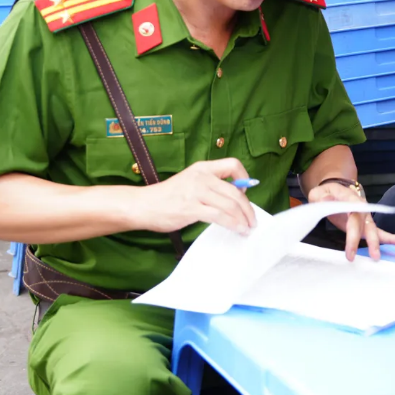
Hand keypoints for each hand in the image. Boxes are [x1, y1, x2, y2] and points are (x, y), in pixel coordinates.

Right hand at [136, 158, 257, 234]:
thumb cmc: (166, 197)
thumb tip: (234, 199)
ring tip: (247, 227)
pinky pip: (220, 216)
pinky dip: (233, 224)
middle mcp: (201, 177)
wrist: (142, 205)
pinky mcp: (191, 208)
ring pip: (231, 204)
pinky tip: (238, 229)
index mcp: (202, 168)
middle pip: (235, 191)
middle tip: (252, 219)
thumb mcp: (190, 182)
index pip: (232, 164)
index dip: (244, 178)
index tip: (247, 193)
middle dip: (248, 208)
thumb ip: (210, 186)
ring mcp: (196, 192)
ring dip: (243, 218)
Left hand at [306, 180, 394, 261]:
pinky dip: (391, 238)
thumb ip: (320, 197)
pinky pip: (378, 232)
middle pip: (364, 223)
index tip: (352, 239)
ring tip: (380, 255)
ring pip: (374, 229)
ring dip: (377, 243)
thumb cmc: (325, 192)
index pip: (353, 210)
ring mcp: (365, 216)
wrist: (334, 190)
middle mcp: (361, 206)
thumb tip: (326, 200)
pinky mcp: (365, 224)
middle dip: (366, 240)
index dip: (353, 225)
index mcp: (348, 197)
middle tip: (361, 255)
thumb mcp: (318, 192)